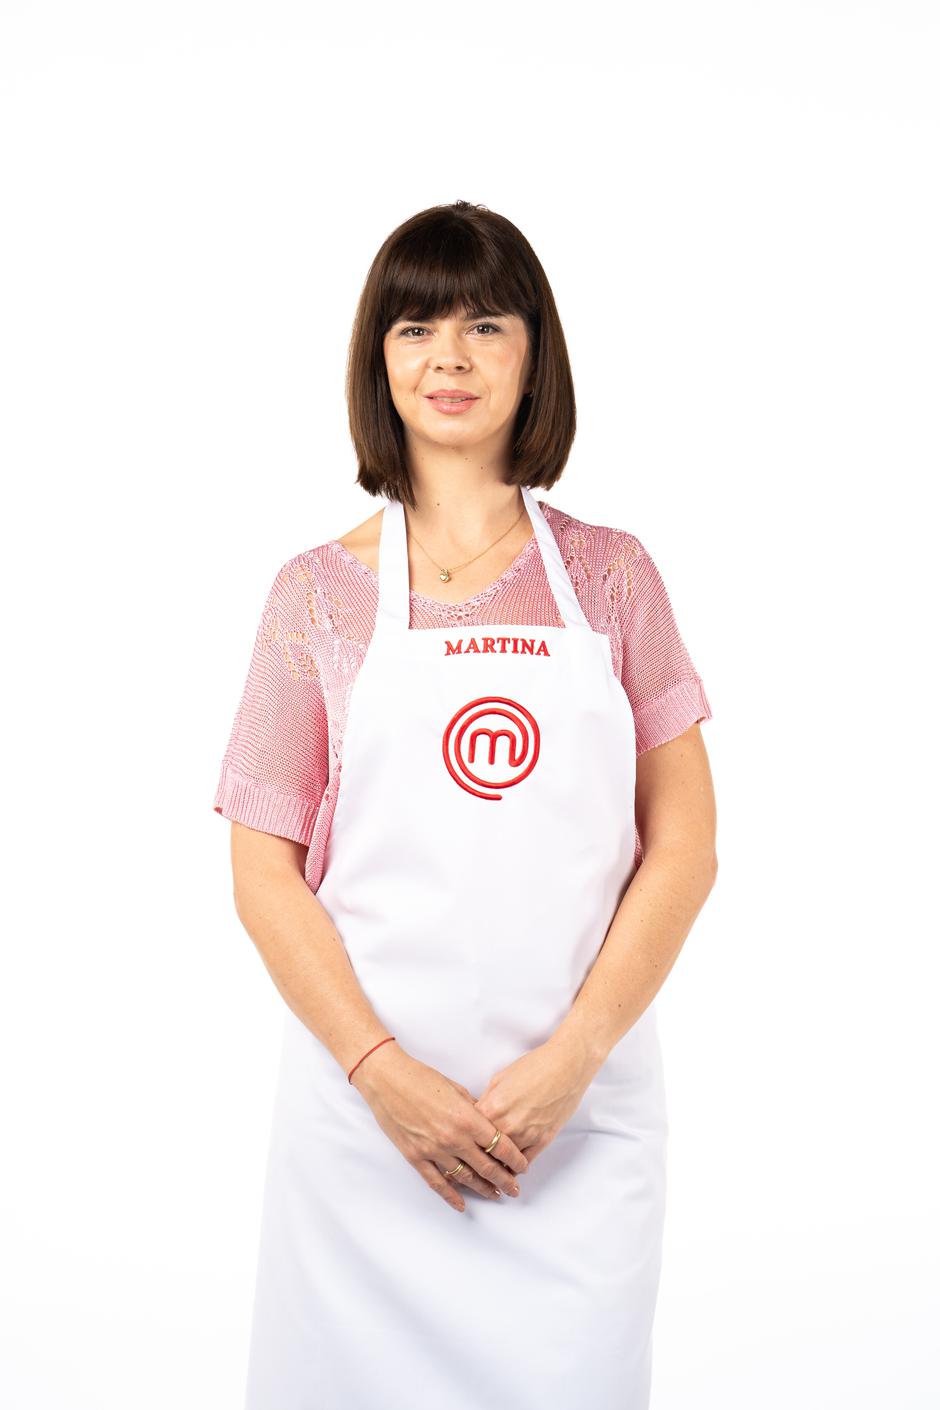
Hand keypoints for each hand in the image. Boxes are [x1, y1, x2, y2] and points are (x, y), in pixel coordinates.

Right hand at [352, 1044, 528, 1212]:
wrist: (387, 1080)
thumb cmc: (422, 1079)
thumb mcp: (456, 1090)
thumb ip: (474, 1111)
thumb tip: (488, 1125)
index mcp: (467, 1118)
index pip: (500, 1145)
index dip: (515, 1159)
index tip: (523, 1166)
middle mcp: (453, 1138)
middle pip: (487, 1167)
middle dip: (505, 1180)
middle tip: (515, 1189)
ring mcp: (434, 1150)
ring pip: (465, 1178)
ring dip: (483, 1188)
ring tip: (496, 1195)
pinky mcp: (416, 1157)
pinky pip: (437, 1183)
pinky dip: (451, 1196)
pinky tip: (461, 1204)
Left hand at [472, 1030, 600, 1166]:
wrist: (566, 1066)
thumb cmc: (536, 1066)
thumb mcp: (500, 1078)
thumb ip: (486, 1100)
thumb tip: (478, 1115)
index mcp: (492, 1107)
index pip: (469, 1132)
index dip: (464, 1138)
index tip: (462, 1144)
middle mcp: (507, 1125)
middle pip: (484, 1151)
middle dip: (476, 1156)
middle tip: (470, 1163)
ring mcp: (525, 1135)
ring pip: (503, 1162)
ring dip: (496, 1166)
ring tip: (489, 1169)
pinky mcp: (542, 1141)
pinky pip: (524, 1163)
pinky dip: (516, 1166)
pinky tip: (511, 1166)